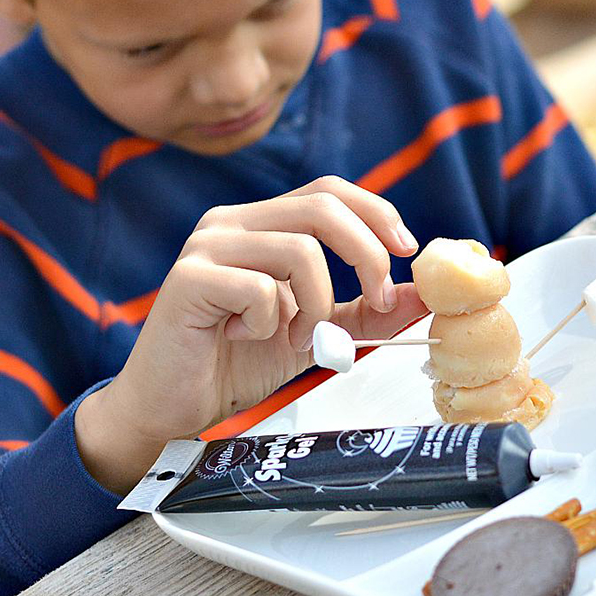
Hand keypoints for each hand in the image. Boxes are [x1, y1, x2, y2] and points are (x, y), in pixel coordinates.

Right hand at [75, 176, 426, 493]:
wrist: (173, 404)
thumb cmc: (238, 362)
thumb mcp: (319, 332)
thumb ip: (366, 310)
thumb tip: (422, 293)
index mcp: (262, 223)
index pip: (330, 191)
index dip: (376, 212)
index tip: (406, 250)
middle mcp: (232, 222)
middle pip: (323, 207)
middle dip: (366, 256)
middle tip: (376, 303)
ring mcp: (207, 245)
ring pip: (299, 250)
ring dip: (318, 307)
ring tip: (300, 340)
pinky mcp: (188, 279)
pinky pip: (260, 288)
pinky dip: (270, 322)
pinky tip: (243, 338)